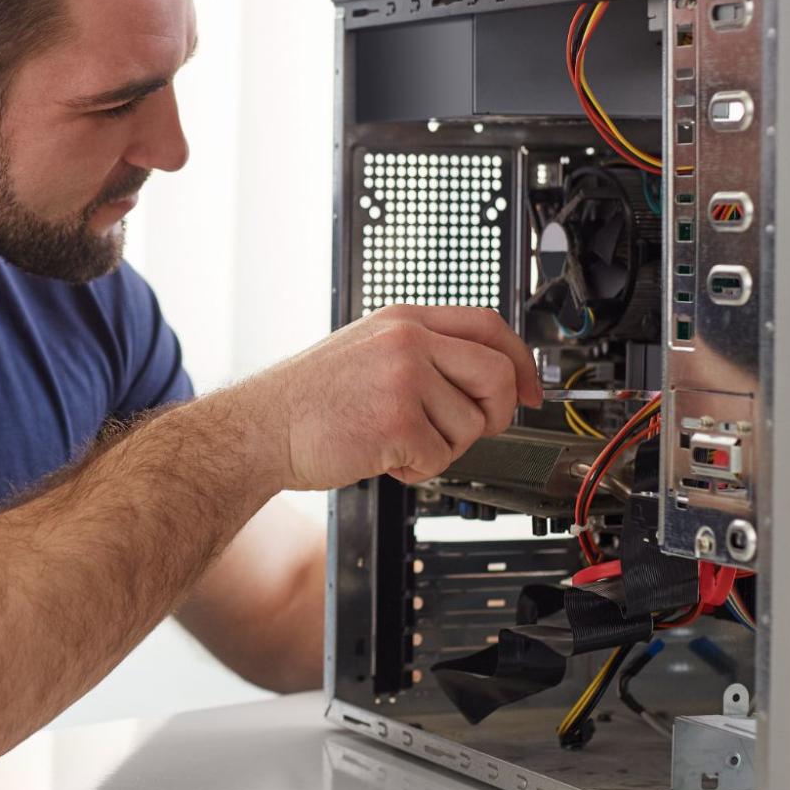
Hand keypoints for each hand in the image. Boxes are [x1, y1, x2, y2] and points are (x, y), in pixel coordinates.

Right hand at [233, 306, 541, 490]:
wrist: (260, 428)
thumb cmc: (306, 399)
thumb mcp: (365, 349)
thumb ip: (420, 351)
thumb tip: (480, 378)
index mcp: (404, 319)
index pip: (489, 326)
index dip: (520, 362)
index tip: (529, 391)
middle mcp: (408, 341)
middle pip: (497, 375)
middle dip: (494, 414)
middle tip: (468, 431)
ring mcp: (404, 379)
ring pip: (471, 425)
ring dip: (442, 447)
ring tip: (399, 442)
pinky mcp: (397, 422)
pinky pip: (442, 457)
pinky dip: (417, 469)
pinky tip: (384, 457)